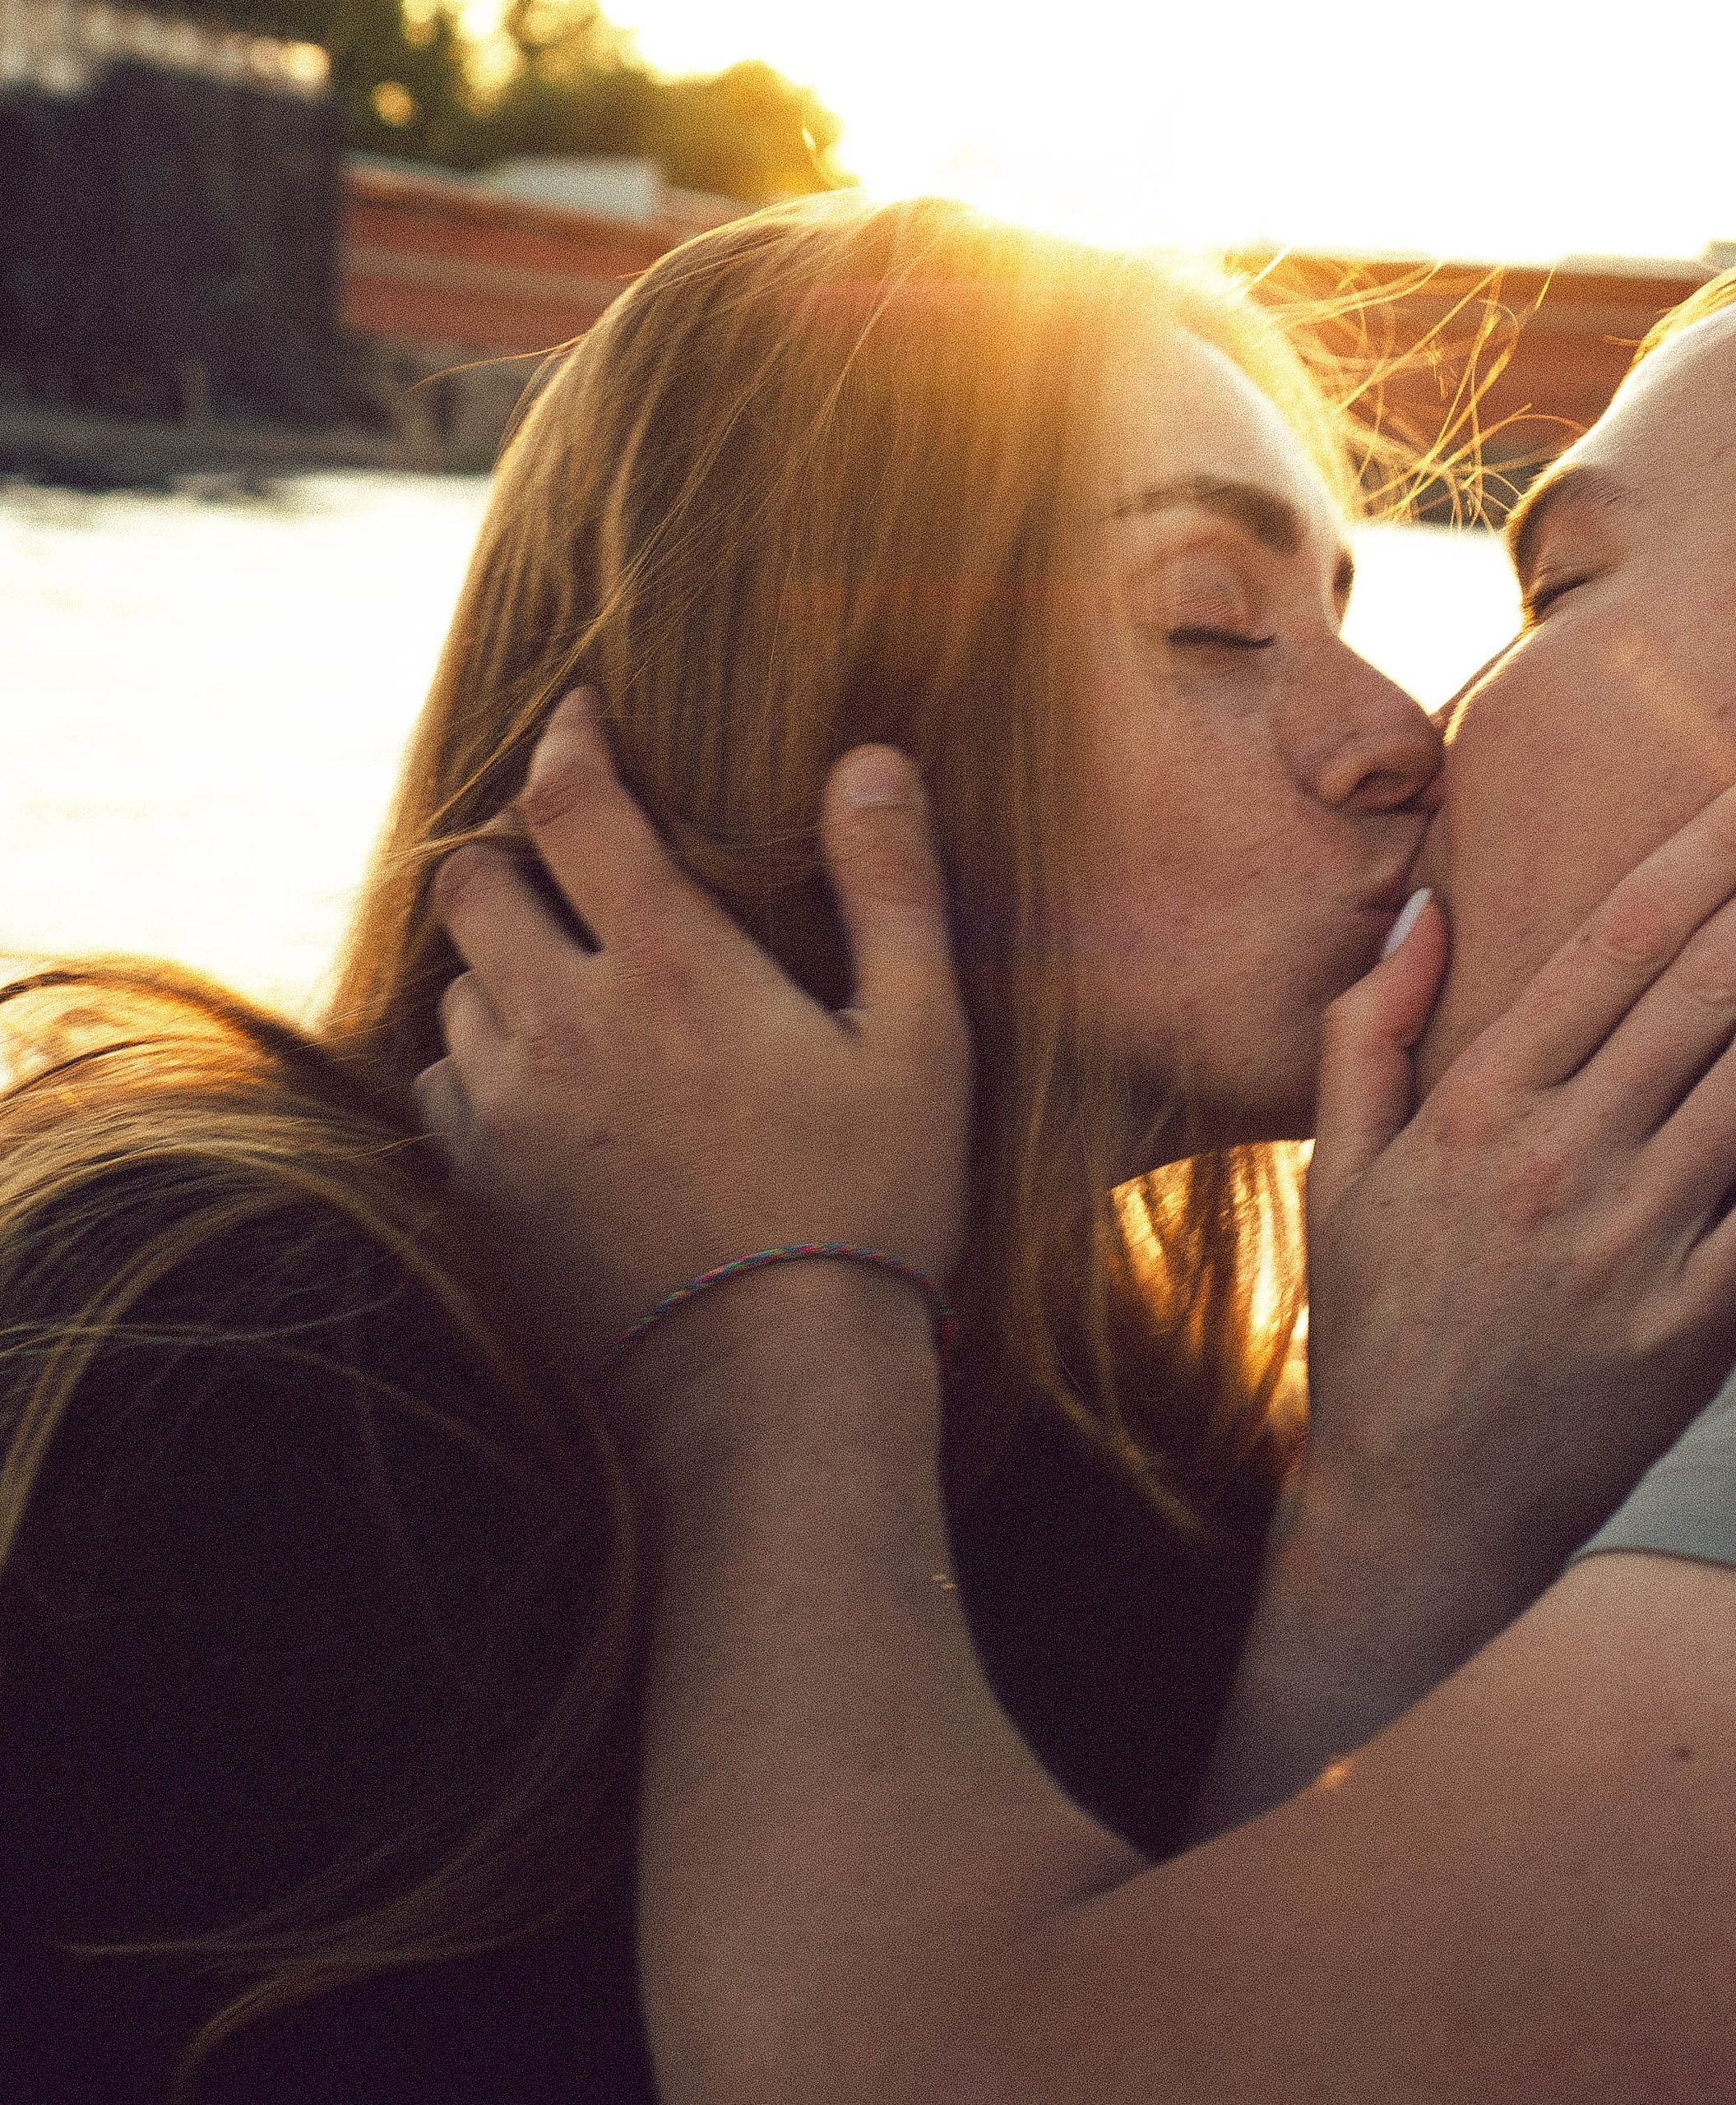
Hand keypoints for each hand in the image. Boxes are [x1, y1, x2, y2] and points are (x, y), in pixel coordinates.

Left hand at [415, 692, 971, 1375]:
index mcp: (666, 965)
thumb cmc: (870, 1206)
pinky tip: (549, 1082)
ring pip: (453, 985)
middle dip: (516, 852)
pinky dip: (482, 1059)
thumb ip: (892, 889)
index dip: (568, 741)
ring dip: (498, 961)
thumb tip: (871, 759)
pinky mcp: (481, 1192)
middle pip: (474, 882)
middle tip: (575, 861)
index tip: (582, 716)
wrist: (774, 1388)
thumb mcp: (921, 1042)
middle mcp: (560, 1023)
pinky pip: (445, 1087)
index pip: (571, 804)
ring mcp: (507, 1113)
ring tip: (569, 976)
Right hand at [1303, 757, 1735, 1616]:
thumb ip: (1371, 1033)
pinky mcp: (1698, 1326)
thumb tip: (1423, 909)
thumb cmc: (1382, 1335)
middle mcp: (1559, 1161)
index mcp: (1478, 1110)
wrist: (1421, 1518)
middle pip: (1712, 980)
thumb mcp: (1342, 1176)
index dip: (1715, 846)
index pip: (1618, 943)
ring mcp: (1634, 1244)